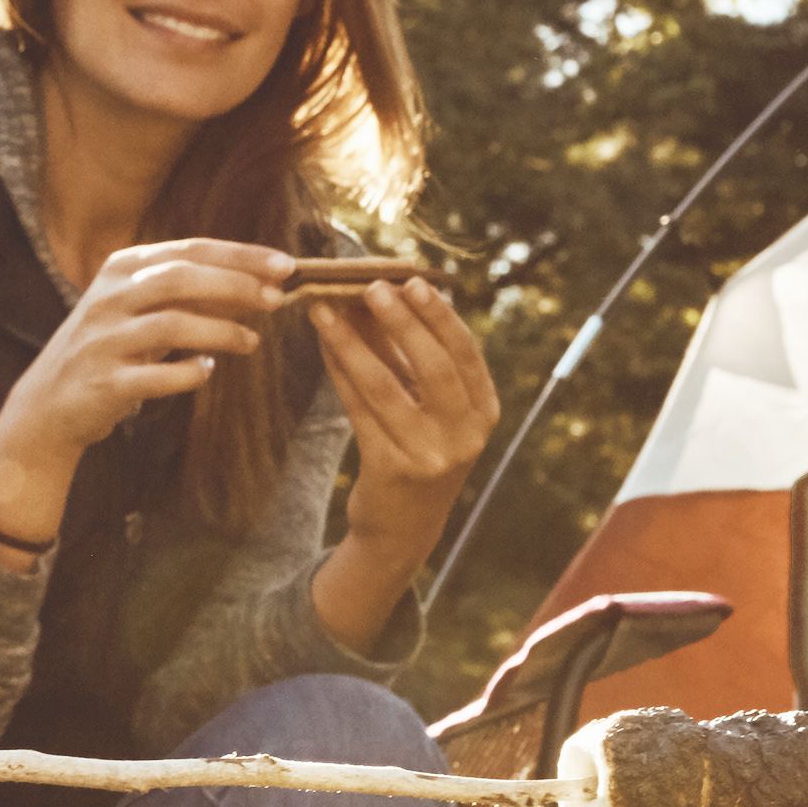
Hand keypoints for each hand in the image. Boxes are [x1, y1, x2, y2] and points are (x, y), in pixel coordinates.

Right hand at [0, 238, 294, 549]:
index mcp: (120, 268)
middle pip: (181, 279)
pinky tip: (207, 371)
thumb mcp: (138, 307)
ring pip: (172, 325)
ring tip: (253, 343)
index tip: (285, 265)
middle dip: (236, 286)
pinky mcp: (104, 382)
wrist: (49, 403)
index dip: (241, 255)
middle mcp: (109, 297)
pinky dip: (190, 373)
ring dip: (221, 332)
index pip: (189, 250)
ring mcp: (104, 340)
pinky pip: (158, 376)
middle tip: (277, 300)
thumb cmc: (108, 348)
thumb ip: (186, 292)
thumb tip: (256, 283)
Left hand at [308, 268, 501, 643]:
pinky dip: (340, 372)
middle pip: (435, 366)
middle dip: (403, 321)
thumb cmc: (418, 446)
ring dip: (352, 342)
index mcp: (484, 410)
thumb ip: (414, 355)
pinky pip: (360, 410)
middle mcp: (466, 434)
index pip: (465, 353)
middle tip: (372, 286)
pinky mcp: (392, 470)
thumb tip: (382, 292)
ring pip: (386, 387)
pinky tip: (323, 345)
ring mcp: (431, 456)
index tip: (413, 280)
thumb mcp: (431, 405)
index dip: (438, 314)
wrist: (404, 525)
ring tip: (325, 309)